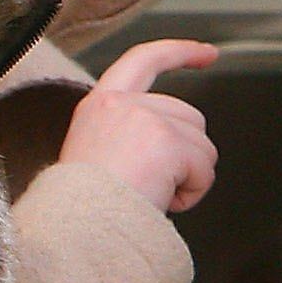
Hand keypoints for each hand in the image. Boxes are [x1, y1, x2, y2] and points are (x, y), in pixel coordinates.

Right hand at [62, 39, 219, 213]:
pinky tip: (161, 201)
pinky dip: (191, 193)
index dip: (179, 52)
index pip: (144, 60)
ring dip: (187, 177)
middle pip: (190, 116)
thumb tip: (173, 143)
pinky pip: (204, 170)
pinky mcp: (168, 142)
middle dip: (186, 154)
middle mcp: (121, 104)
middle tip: (151, 185)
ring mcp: (145, 119)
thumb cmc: (82, 208)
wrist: (75, 230)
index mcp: (99, 105)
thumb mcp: (97, 153)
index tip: (206, 54)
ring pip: (203, 145)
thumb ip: (130, 133)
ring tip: (150, 194)